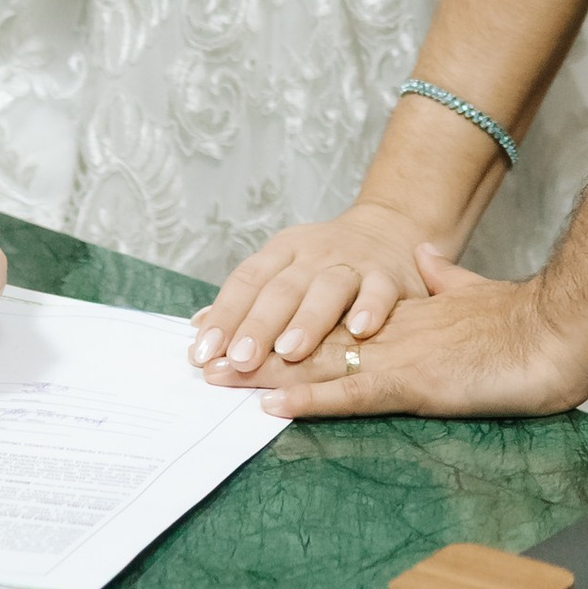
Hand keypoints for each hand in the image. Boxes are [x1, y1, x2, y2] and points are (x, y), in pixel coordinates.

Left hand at [189, 199, 441, 376]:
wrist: (388, 228)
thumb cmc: (326, 262)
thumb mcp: (284, 269)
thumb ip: (247, 301)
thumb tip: (199, 330)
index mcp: (282, 252)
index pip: (247, 282)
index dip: (224, 317)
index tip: (203, 353)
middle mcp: (314, 254)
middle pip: (282, 289)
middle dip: (259, 325)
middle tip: (241, 359)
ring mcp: (352, 263)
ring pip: (328, 289)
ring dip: (308, 319)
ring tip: (290, 351)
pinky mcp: (388, 275)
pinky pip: (379, 290)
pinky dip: (370, 307)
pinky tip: (360, 330)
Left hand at [206, 244, 587, 418]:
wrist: (558, 329)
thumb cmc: (527, 324)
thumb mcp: (475, 295)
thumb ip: (448, 279)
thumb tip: (428, 258)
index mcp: (403, 316)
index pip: (330, 320)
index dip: (283, 325)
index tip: (242, 328)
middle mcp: (389, 331)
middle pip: (309, 339)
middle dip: (255, 349)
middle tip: (202, 356)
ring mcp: (398, 355)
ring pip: (317, 364)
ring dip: (264, 374)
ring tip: (216, 382)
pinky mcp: (413, 383)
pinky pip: (350, 395)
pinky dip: (309, 400)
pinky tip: (273, 406)